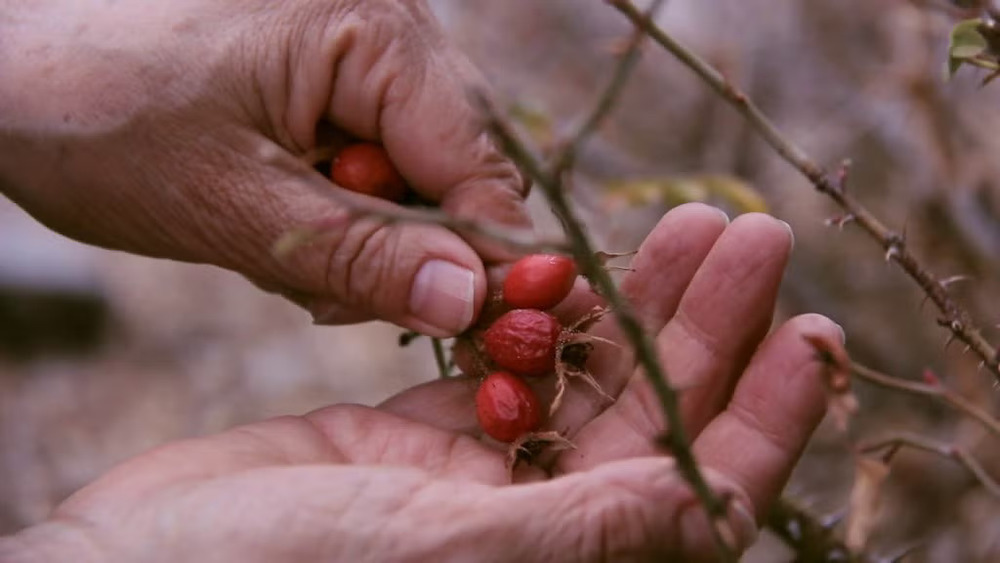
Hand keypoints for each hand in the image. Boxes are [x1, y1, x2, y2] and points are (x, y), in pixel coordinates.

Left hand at [0, 0, 528, 336]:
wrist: (8, 69)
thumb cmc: (97, 115)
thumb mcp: (232, 204)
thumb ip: (361, 256)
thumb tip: (472, 303)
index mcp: (370, 30)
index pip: (478, 164)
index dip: (489, 260)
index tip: (483, 336)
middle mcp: (385, 27)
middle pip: (460, 171)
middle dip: (405, 247)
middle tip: (323, 283)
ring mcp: (362, 52)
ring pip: (421, 177)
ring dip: (364, 235)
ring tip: (277, 240)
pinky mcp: (336, 80)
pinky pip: (378, 164)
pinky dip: (341, 210)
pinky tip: (279, 216)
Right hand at [0, 205, 841, 561]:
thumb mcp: (450, 555)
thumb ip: (586, 530)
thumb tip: (716, 504)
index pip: (699, 495)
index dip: (765, 419)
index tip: (807, 334)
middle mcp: (537, 534)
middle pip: (655, 420)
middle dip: (710, 329)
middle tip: (754, 235)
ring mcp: (478, 484)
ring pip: (587, 381)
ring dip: (639, 303)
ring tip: (688, 221)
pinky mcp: (419, 441)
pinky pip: (508, 366)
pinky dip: (547, 309)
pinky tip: (579, 257)